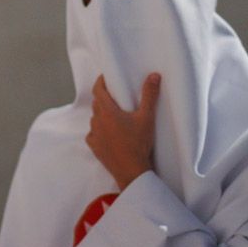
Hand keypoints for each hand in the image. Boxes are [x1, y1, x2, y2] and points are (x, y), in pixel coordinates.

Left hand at [87, 73, 159, 189]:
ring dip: (103, 115)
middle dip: (105, 98)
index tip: (106, 77)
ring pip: (96, 118)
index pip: (97, 89)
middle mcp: (96, 120)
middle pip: (97, 103)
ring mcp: (94, 134)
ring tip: (117, 116)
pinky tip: (110, 133)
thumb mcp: (146, 117)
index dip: (100, 81)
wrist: (131, 170)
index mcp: (107, 111)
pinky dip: (100, 130)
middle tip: (117, 97)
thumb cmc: (139, 143)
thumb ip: (149, 95)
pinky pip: (94, 133)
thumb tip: (154, 76)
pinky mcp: (94, 146)